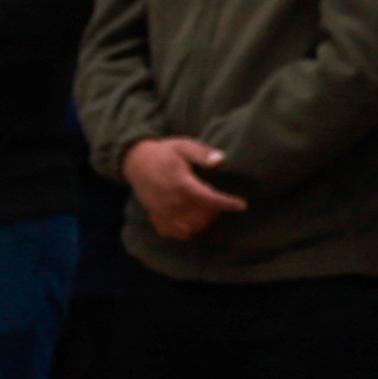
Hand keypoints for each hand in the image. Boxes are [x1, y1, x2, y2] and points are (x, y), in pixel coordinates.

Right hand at [123, 135, 248, 239]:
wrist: (135, 162)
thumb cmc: (164, 152)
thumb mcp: (183, 146)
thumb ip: (201, 153)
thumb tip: (221, 159)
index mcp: (181, 183)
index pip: (209, 199)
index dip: (227, 203)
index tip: (242, 205)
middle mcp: (172, 201)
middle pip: (202, 216)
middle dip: (216, 212)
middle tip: (219, 202)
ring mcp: (162, 212)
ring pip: (190, 228)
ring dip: (202, 222)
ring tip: (207, 211)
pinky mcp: (156, 217)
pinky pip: (174, 233)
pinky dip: (186, 230)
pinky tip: (190, 220)